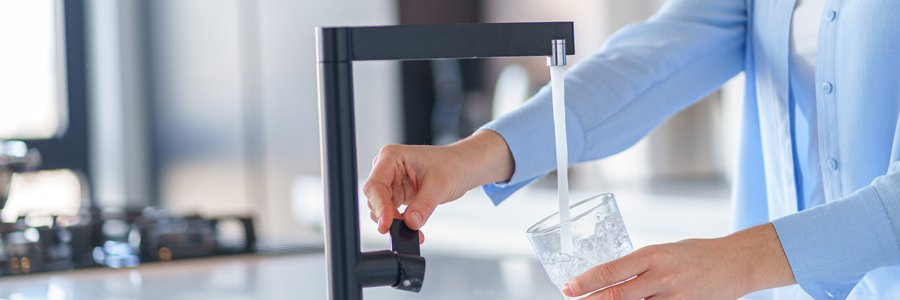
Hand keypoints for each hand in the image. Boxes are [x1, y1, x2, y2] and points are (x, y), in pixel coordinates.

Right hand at [363, 130, 513, 241]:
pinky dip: (400, 222)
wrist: (464, 167)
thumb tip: (410, 223)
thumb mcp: (440, 185)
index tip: (386, 225)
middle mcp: (387, 168)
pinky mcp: (397, 194)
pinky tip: (413, 227)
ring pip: (381, 208)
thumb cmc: (453, 165)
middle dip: (387, 217)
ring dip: (394, 222)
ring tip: (414, 230)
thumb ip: (423, 205)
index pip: (375, 185)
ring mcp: (391, 182)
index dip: (379, 207)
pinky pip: (391, 212)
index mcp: (392, 157)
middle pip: (375, 199)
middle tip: (403, 230)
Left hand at [562, 223, 796, 298]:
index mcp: (652, 255)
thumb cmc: (698, 253)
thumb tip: (613, 278)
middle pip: (617, 295)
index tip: (569, 287)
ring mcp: (673, 295)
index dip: (586, 282)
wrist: (737, 262)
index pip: (611, 271)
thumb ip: (640, 265)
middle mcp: (660, 276)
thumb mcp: (664, 251)